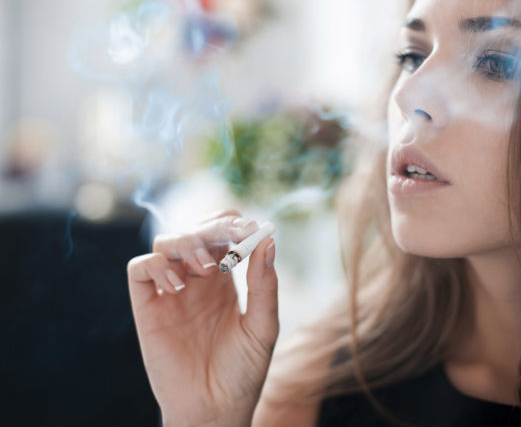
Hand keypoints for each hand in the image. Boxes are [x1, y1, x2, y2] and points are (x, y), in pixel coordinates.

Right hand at [127, 210, 278, 426]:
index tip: (250, 229)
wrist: (215, 410)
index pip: (224, 233)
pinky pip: (140, 268)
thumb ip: (264, 284)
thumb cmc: (243, 372)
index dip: (234, 224)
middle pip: (196, 230)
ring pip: (167, 242)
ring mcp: (171, 291)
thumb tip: (268, 240)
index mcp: (226, 280)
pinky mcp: (147, 307)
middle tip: (231, 238)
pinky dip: (156, 265)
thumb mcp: (263, 327)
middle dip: (213, 227)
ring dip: (187, 243)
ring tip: (207, 269)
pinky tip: (177, 286)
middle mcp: (197, 280)